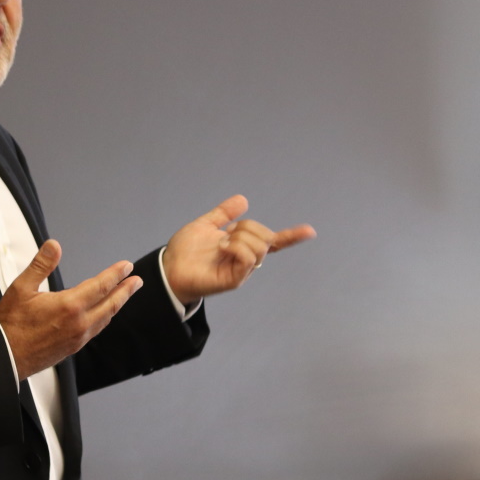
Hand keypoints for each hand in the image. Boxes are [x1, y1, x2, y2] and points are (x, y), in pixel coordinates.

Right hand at [0, 240, 142, 378]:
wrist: (6, 357)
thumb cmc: (11, 325)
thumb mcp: (21, 288)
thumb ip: (41, 265)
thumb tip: (54, 246)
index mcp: (69, 305)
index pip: (101, 285)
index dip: (115, 274)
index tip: (126, 267)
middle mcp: (79, 323)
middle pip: (111, 303)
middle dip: (126, 290)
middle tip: (137, 281)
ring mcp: (78, 337)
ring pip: (105, 318)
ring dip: (117, 304)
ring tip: (124, 295)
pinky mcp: (74, 347)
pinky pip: (97, 329)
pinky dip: (105, 318)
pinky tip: (104, 315)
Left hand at [162, 195, 315, 304]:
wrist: (169, 268)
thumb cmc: (185, 250)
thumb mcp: (206, 225)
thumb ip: (224, 213)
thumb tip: (243, 200)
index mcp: (242, 246)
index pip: (272, 242)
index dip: (292, 236)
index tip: (310, 231)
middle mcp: (245, 259)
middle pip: (265, 237)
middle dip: (248, 227)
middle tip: (226, 234)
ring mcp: (241, 270)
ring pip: (259, 247)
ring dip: (240, 238)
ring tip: (221, 244)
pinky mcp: (234, 279)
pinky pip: (248, 259)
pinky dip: (237, 248)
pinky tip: (222, 249)